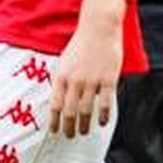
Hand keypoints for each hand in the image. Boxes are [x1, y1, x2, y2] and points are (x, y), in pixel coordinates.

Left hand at [49, 0, 123, 137]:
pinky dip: (103, 114)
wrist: (99, 27)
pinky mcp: (108, 78)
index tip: (55, 131)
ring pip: (87, 109)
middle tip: (71, 135)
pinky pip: (105, 102)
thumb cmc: (82, 42)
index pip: (55, 105)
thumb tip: (61, 98)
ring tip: (85, 131)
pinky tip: (103, 121)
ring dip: (85, 124)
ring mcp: (92, 80)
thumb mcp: (65, 61)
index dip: (54, 121)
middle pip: (70, 111)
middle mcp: (75, 81)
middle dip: (69, 127)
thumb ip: (62, 80)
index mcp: (62, 76)